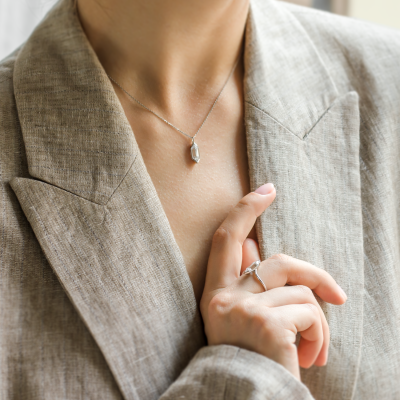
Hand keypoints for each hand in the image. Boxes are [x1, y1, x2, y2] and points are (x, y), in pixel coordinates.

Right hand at [199, 183, 346, 379]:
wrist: (244, 398)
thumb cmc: (248, 360)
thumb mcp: (240, 321)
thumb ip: (245, 281)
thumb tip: (252, 243)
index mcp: (215, 294)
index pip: (225, 239)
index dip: (244, 210)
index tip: (266, 190)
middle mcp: (225, 297)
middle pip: (279, 262)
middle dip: (314, 274)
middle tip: (339, 296)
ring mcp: (245, 309)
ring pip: (301, 292)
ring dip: (318, 324)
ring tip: (313, 351)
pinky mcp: (269, 324)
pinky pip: (311, 313)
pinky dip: (320, 336)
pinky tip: (311, 359)